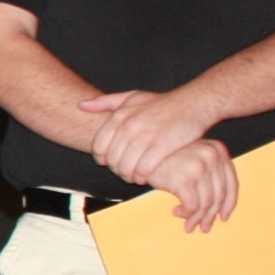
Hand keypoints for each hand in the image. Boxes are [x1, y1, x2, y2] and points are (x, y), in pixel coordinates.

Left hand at [80, 86, 216, 186]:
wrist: (193, 104)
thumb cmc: (162, 103)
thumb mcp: (132, 97)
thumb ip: (105, 102)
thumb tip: (81, 105)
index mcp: (120, 115)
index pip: (98, 147)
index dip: (102, 159)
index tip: (112, 161)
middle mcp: (130, 126)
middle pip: (111, 160)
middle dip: (116, 169)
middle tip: (125, 170)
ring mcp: (146, 136)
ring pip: (125, 167)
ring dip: (129, 176)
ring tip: (134, 176)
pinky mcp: (162, 146)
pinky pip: (143, 170)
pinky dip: (142, 177)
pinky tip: (146, 177)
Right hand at [143, 138, 239, 232]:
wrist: (139, 152)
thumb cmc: (164, 158)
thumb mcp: (192, 158)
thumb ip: (209, 173)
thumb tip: (220, 206)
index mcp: (217, 150)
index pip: (231, 182)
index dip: (229, 203)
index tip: (223, 217)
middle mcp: (212, 156)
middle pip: (219, 195)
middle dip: (211, 215)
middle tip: (204, 227)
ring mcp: (199, 166)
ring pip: (206, 203)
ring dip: (197, 218)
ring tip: (188, 225)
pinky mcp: (184, 178)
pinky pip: (192, 205)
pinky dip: (186, 214)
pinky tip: (176, 212)